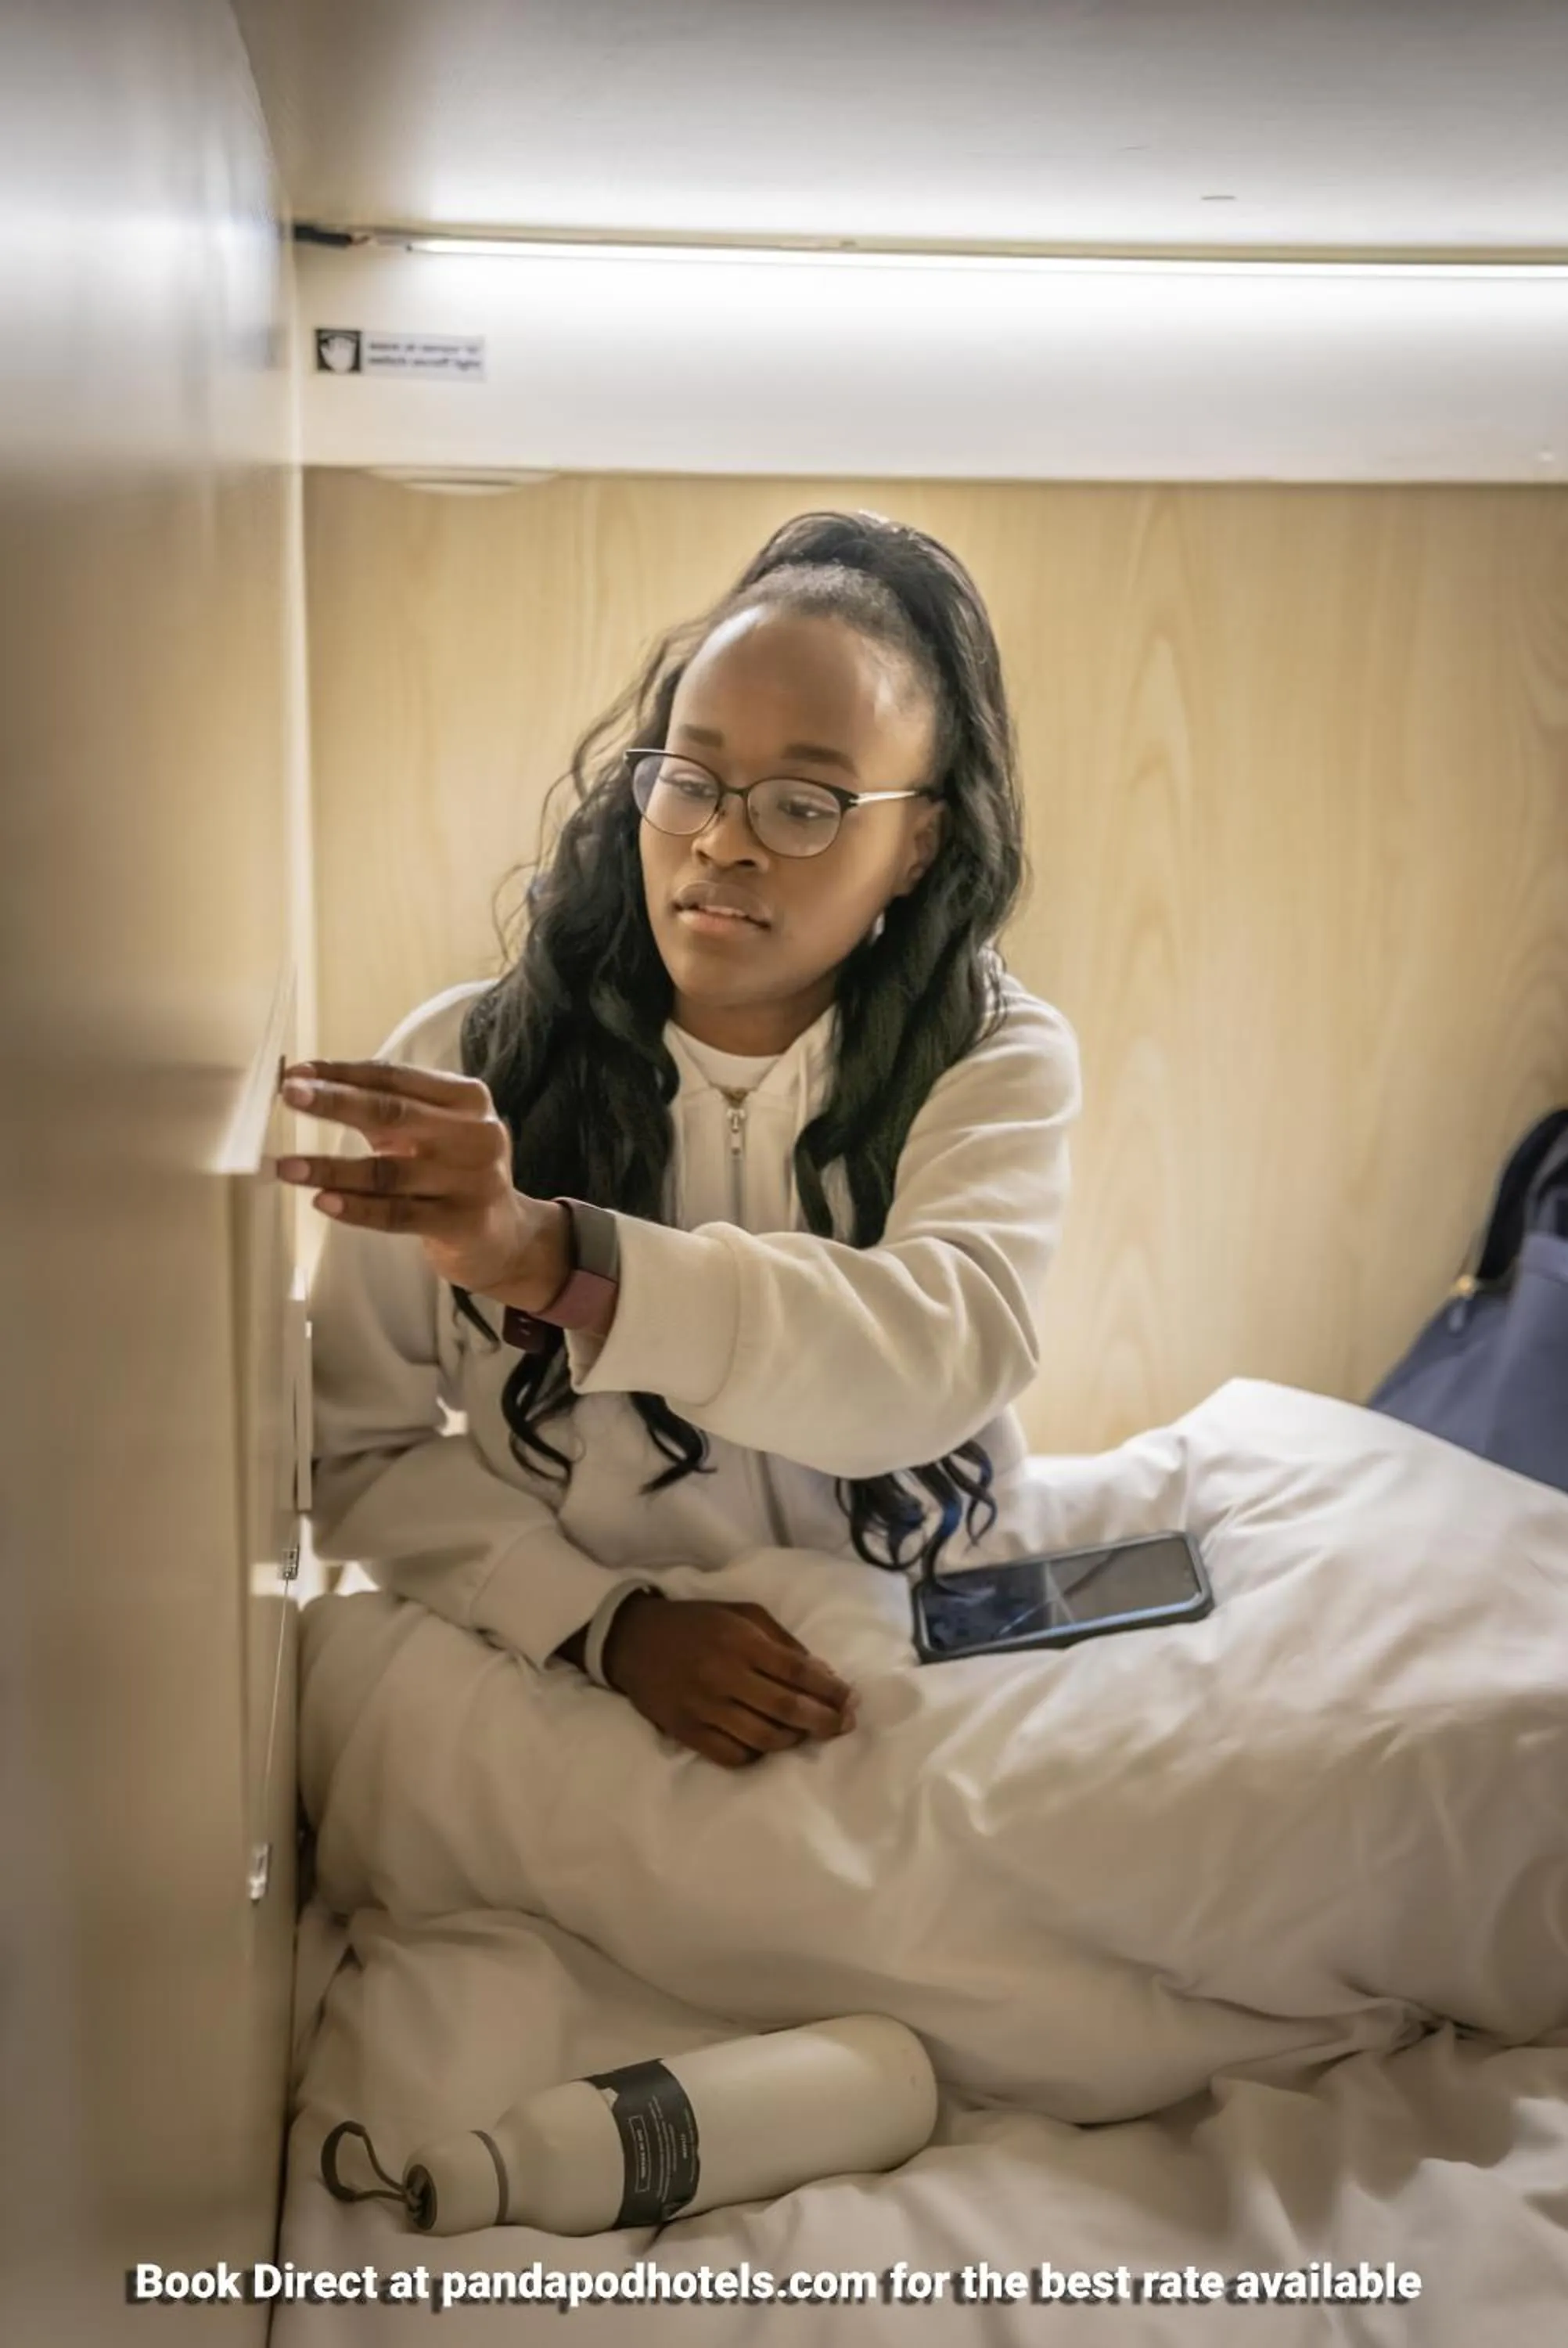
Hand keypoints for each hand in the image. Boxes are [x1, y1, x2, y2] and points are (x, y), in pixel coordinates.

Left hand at [274, 1060, 569, 1306]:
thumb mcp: (434, 1133)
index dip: (344, 1073)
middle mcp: (476, 1134)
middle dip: (335, 1102)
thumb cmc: (453, 1174)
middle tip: (289, 1096)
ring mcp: (473, 1180)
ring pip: (389, 1171)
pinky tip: (323, 1201)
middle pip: (394, 1113)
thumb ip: (387, 1111)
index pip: (397, 1078)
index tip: (297, 1073)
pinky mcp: (464, 1223)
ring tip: (287, 1166)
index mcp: (468, 1099)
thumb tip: (312, 1087)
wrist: (506, 1238)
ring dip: (331, 1167)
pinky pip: (398, 1214)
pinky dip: (357, 1208)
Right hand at [603, 1595, 857, 1768]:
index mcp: (741, 1641)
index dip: (830, 1689)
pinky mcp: (686, 1731)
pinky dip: (756, 1755)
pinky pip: (731, 1755)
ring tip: (803, 1734)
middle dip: (824, 1721)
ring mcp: (704, 1707)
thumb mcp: (743, 1615)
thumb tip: (823, 1673)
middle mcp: (724, 1675)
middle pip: (787, 1708)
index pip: (797, 1672)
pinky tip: (765, 1745)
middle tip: (843, 1725)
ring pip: (763, 1738)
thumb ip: (783, 1641)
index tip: (850, 1700)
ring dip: (792, 1740)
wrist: (634, 1640)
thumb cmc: (697, 1623)